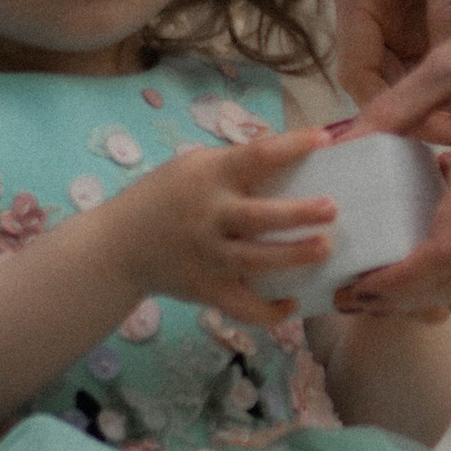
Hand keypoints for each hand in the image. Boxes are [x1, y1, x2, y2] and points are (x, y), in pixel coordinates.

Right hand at [121, 130, 335, 326]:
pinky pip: (242, 305)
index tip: (323, 138)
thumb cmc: (165, 197)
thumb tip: (290, 153)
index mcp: (209, 176)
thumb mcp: (192, 168)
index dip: (292, 145)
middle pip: (260, 216)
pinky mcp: (206, 288)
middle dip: (299, 213)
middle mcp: (209, 216)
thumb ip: (235, 164)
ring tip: (325, 249)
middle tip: (332, 208)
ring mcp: (208, 256)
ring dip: (294, 256)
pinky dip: (269, 311)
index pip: (256, 156)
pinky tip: (293, 304)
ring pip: (257, 260)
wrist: (119, 245)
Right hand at [333, 0, 450, 101]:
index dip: (385, 108)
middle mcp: (370, 11)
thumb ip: (448, 18)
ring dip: (432, 99)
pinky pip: (428, 57)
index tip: (423, 131)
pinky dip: (447, 79)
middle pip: (380, 79)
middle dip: (414, 111)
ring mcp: (396, 13)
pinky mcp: (422, 11)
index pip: (357, 71)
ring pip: (406, 73)